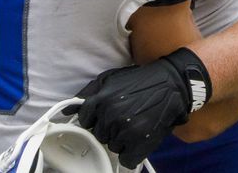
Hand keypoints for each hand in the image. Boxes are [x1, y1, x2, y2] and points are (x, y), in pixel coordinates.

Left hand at [64, 49, 209, 168]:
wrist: (170, 84)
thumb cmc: (139, 81)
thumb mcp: (108, 79)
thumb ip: (86, 94)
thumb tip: (67, 111)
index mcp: (99, 100)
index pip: (85, 121)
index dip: (96, 118)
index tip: (107, 114)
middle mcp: (110, 116)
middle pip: (98, 135)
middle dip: (108, 128)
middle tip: (124, 116)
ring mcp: (125, 131)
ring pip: (112, 146)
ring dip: (121, 139)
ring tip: (134, 123)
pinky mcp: (139, 144)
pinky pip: (126, 158)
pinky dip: (132, 152)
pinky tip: (139, 137)